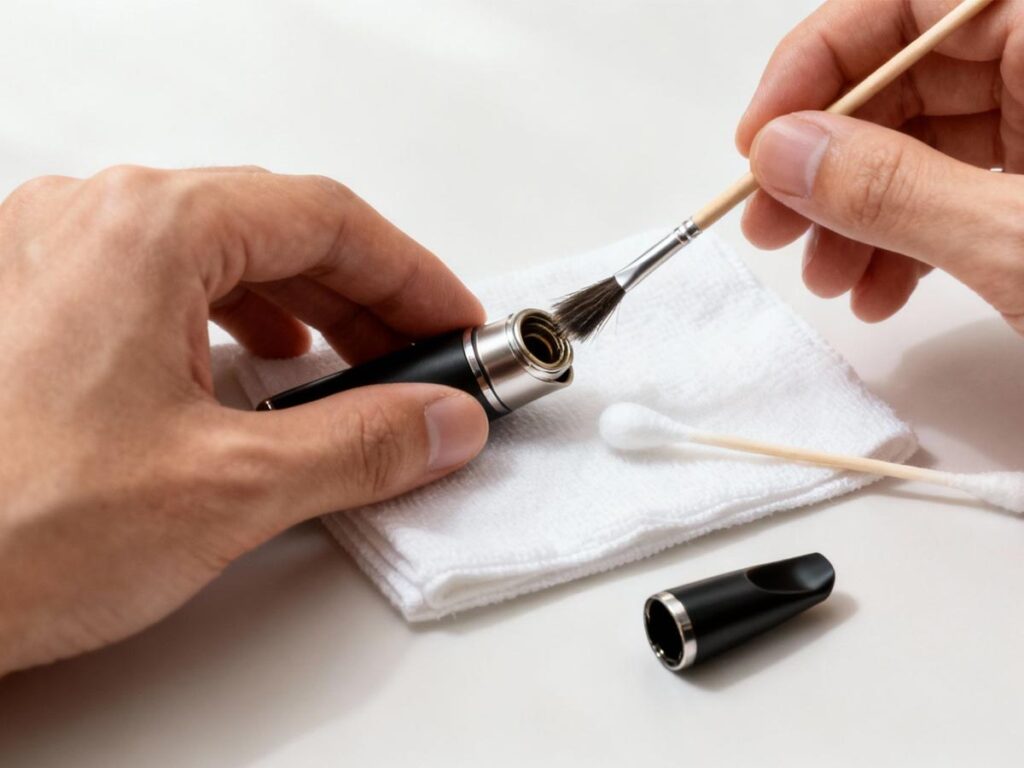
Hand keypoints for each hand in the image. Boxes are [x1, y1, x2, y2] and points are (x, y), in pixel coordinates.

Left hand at [0, 166, 489, 673]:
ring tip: (349, 363)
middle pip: (273, 230)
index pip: (326, 219)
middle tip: (421, 355)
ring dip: (299, 306)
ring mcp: (44, 257)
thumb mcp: (227, 487)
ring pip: (213, 255)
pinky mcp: (25, 307)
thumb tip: (440, 423)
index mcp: (146, 228)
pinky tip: (246, 370)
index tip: (455, 322)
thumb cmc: (4, 528)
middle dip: (364, 296)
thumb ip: (361, 444)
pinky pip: (156, 286)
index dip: (412, 274)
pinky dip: (226, 322)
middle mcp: (88, 220)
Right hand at [736, 0, 1023, 333]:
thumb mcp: (1013, 237)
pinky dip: (909, 239)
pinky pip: (958, 187)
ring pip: (923, 143)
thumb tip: (782, 153)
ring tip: (828, 279)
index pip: (902, 4)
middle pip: (905, 79)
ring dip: (857, 216)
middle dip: (826, 163)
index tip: (759, 142)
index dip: (815, 64)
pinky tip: (880, 291)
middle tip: (772, 225)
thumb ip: (895, 188)